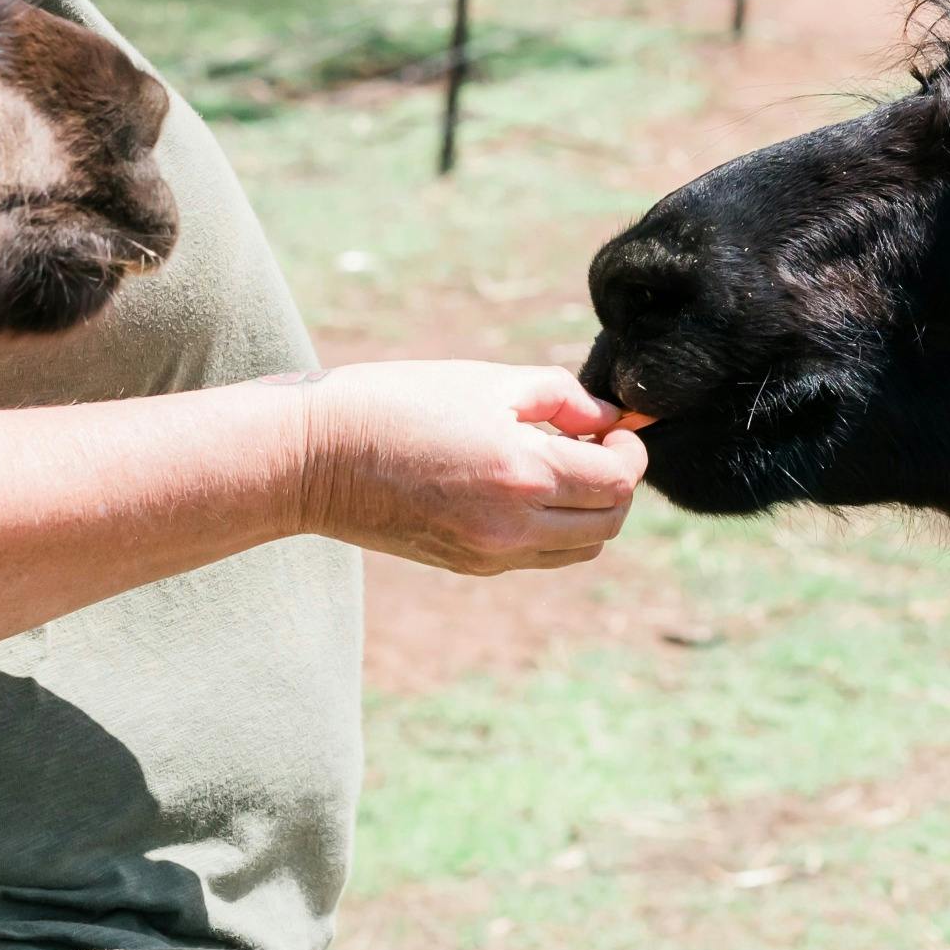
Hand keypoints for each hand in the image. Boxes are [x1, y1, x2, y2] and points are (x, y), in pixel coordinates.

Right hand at [293, 360, 643, 574]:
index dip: (631, 450)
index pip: (618, 481)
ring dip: (590, 511)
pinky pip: (539, 556)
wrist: (318, 458)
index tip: (616, 426)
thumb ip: (561, 397)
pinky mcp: (469, 566)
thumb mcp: (487, 382)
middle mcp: (513, 527)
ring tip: (563, 465)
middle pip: (610, 523)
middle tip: (598, 445)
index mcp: (523, 474)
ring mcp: (490, 554)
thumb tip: (607, 416)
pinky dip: (554, 528)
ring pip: (580, 549)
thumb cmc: (400, 403)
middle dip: (619, 483)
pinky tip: (525, 487)